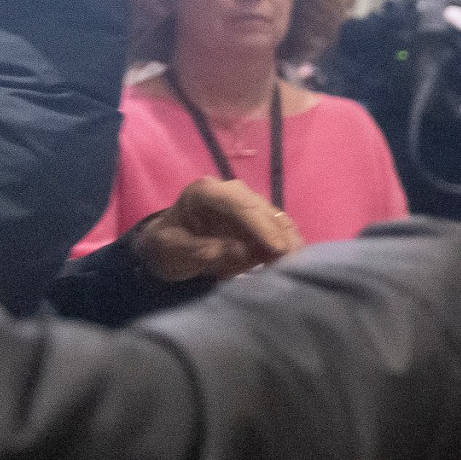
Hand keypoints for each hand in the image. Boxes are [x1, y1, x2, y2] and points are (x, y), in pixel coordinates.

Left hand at [134, 177, 302, 280]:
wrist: (166, 248)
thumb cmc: (166, 247)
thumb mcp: (172, 250)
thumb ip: (200, 249)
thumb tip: (238, 250)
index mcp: (206, 192)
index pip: (239, 203)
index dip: (260, 224)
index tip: (277, 248)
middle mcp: (231, 192)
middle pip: (263, 210)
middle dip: (280, 236)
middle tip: (293, 264)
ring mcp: (247, 205)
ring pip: (277, 219)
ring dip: (288, 242)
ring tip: (294, 267)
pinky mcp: (258, 220)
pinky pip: (280, 230)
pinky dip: (287, 246)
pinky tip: (291, 263)